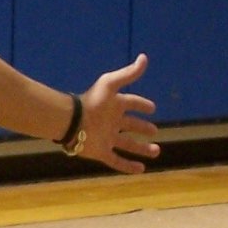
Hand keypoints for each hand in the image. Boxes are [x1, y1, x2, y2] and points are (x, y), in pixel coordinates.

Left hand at [76, 53, 159, 173]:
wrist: (71, 121)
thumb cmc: (92, 102)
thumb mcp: (111, 84)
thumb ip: (128, 74)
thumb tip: (144, 58)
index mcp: (114, 105)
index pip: (131, 103)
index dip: (141, 105)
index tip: (152, 108)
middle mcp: (112, 122)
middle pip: (130, 125)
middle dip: (142, 128)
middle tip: (154, 131)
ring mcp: (106, 138)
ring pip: (127, 144)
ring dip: (141, 148)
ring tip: (156, 151)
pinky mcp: (101, 152)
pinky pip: (117, 160)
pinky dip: (128, 166)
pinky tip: (141, 169)